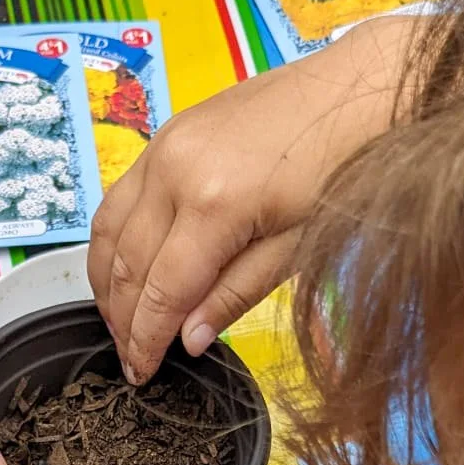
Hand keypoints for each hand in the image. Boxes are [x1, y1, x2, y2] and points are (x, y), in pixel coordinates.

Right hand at [88, 13, 417, 383]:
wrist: (357, 90)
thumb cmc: (343, 167)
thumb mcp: (298, 247)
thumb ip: (235, 294)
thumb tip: (188, 340)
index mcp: (213, 204)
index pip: (162, 291)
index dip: (146, 340)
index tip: (141, 374)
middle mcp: (174, 171)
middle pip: (128, 264)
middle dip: (123, 320)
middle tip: (129, 360)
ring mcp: (164, 146)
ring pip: (110, 230)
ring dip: (107, 283)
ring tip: (120, 323)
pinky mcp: (166, 134)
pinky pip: (119, 197)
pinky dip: (114, 240)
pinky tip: (123, 268)